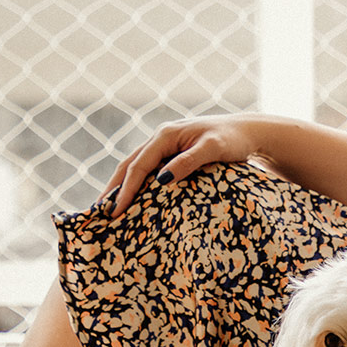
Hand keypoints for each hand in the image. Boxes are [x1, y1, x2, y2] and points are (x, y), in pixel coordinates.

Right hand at [98, 114, 270, 217]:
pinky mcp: (170, 153)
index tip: (115, 212)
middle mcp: (160, 138)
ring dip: (121, 186)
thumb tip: (162, 179)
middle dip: (113, 189)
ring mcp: (164, 145)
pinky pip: (146, 169)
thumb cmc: (233, 140)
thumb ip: (189, 161)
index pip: (138, 165)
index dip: (125, 189)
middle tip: (99, 214)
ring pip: (135, 167)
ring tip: (108, 209)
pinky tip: (132, 200)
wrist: (247, 132)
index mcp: (165, 135)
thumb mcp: (213, 149)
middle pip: (129, 165)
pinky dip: (135, 184)